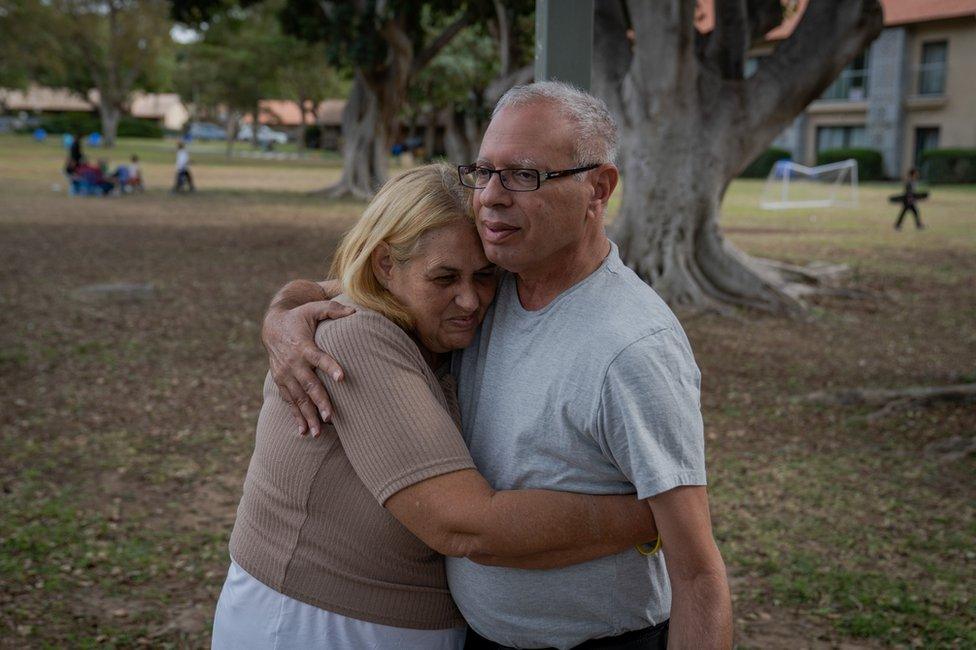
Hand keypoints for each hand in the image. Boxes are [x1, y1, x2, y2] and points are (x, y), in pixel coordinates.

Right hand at [261, 300, 354, 435]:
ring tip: (318, 433)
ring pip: (298, 398)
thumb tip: (355, 310)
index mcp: (304, 346)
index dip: (330, 367)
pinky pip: (289, 401)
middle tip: (330, 416)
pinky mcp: (281, 382)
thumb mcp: (313, 308)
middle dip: (319, 401)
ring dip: (308, 415)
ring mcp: (285, 374)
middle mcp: (293, 363)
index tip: (342, 378)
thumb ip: (333, 309)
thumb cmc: (299, 317)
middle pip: (309, 384)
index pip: (319, 358)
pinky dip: (296, 416)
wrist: (271, 326)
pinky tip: (303, 431)